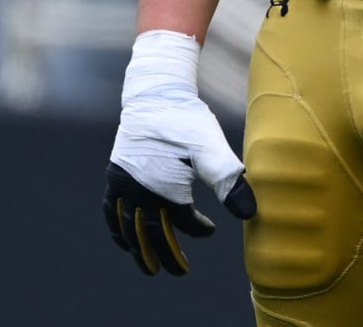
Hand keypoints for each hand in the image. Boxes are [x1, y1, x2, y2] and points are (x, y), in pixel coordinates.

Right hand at [103, 30, 255, 275]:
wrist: (156, 91)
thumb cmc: (187, 119)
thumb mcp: (211, 147)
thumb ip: (229, 179)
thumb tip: (251, 212)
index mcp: (163, 187)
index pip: (179, 221)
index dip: (196, 229)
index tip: (210, 231)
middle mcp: (138, 189)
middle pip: (150, 233)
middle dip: (165, 254)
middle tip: (179, 272)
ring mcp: (122, 183)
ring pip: (129, 226)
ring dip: (140, 248)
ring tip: (149, 265)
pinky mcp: (115, 174)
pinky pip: (111, 210)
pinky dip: (117, 227)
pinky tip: (124, 239)